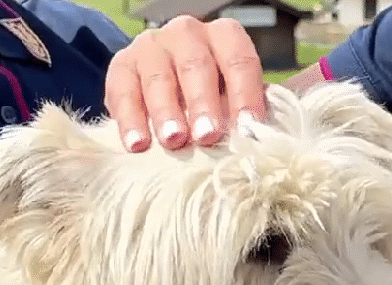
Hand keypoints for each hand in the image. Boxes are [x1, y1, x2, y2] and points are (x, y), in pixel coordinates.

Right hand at [104, 16, 268, 151]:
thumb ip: (249, 107)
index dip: (245, 95)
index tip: (247, 129)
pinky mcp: (122, 65)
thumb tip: (269, 135)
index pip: (239, 61)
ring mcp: (152, 46)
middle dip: (203, 104)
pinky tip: (138, 144)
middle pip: (197, 66)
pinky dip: (131, 119)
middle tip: (208, 136)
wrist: (163, 90)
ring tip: (174, 140)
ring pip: (159, 78)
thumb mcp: (233, 94)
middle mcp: (187, 34)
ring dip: (167, 112)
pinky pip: (123, 91)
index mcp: (224, 37)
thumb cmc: (211, 95)